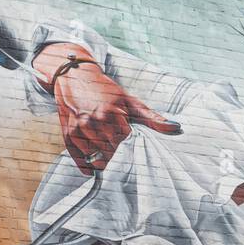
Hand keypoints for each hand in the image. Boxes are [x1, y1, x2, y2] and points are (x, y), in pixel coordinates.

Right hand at [34, 43, 180, 174]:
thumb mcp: (129, 100)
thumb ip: (151, 117)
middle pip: (112, 152)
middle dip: (118, 155)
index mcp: (112, 113)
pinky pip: (79, 158)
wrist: (74, 76)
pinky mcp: (67, 134)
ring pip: (96, 157)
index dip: (130, 146)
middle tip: (121, 154)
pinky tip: (94, 168)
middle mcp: (93, 121)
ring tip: (108, 156)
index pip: (126, 143)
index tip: (131, 144)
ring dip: (103, 161)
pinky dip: (87, 166)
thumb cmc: (106, 90)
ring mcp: (79, 128)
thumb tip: (176, 127)